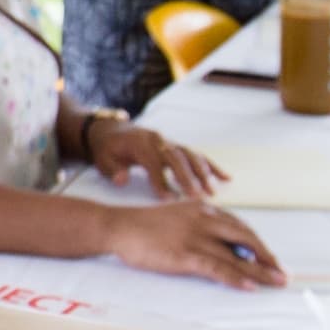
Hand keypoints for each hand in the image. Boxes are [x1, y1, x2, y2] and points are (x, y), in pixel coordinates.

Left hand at [82, 118, 221, 198]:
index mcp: (140, 143)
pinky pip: (198, 155)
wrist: (112, 131)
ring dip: (203, 174)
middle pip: (176, 157)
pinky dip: (212, 166)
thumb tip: (122, 179)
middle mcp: (159, 140)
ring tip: (210, 193)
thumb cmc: (108, 148)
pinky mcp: (178, 147)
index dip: (160, 180)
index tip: (168, 198)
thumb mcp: (103, 159)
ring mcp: (170, 142)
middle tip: (196, 197)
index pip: (153, 162)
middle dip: (187, 177)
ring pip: (191, 156)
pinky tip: (226, 178)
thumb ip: (113, 170)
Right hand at [103, 200, 287, 289]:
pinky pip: (218, 268)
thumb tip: (219, 244)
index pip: (240, 227)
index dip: (259, 244)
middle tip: (283, 273)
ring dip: (260, 271)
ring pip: (236, 256)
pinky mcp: (184, 255)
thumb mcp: (177, 215)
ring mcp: (195, 237)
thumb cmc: (144, 224)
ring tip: (277, 282)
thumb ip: (199, 225)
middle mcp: (204, 220)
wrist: (118, 225)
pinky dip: (237, 278)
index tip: (271, 258)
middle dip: (267, 257)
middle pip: (246, 239)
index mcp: (203, 209)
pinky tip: (251, 286)